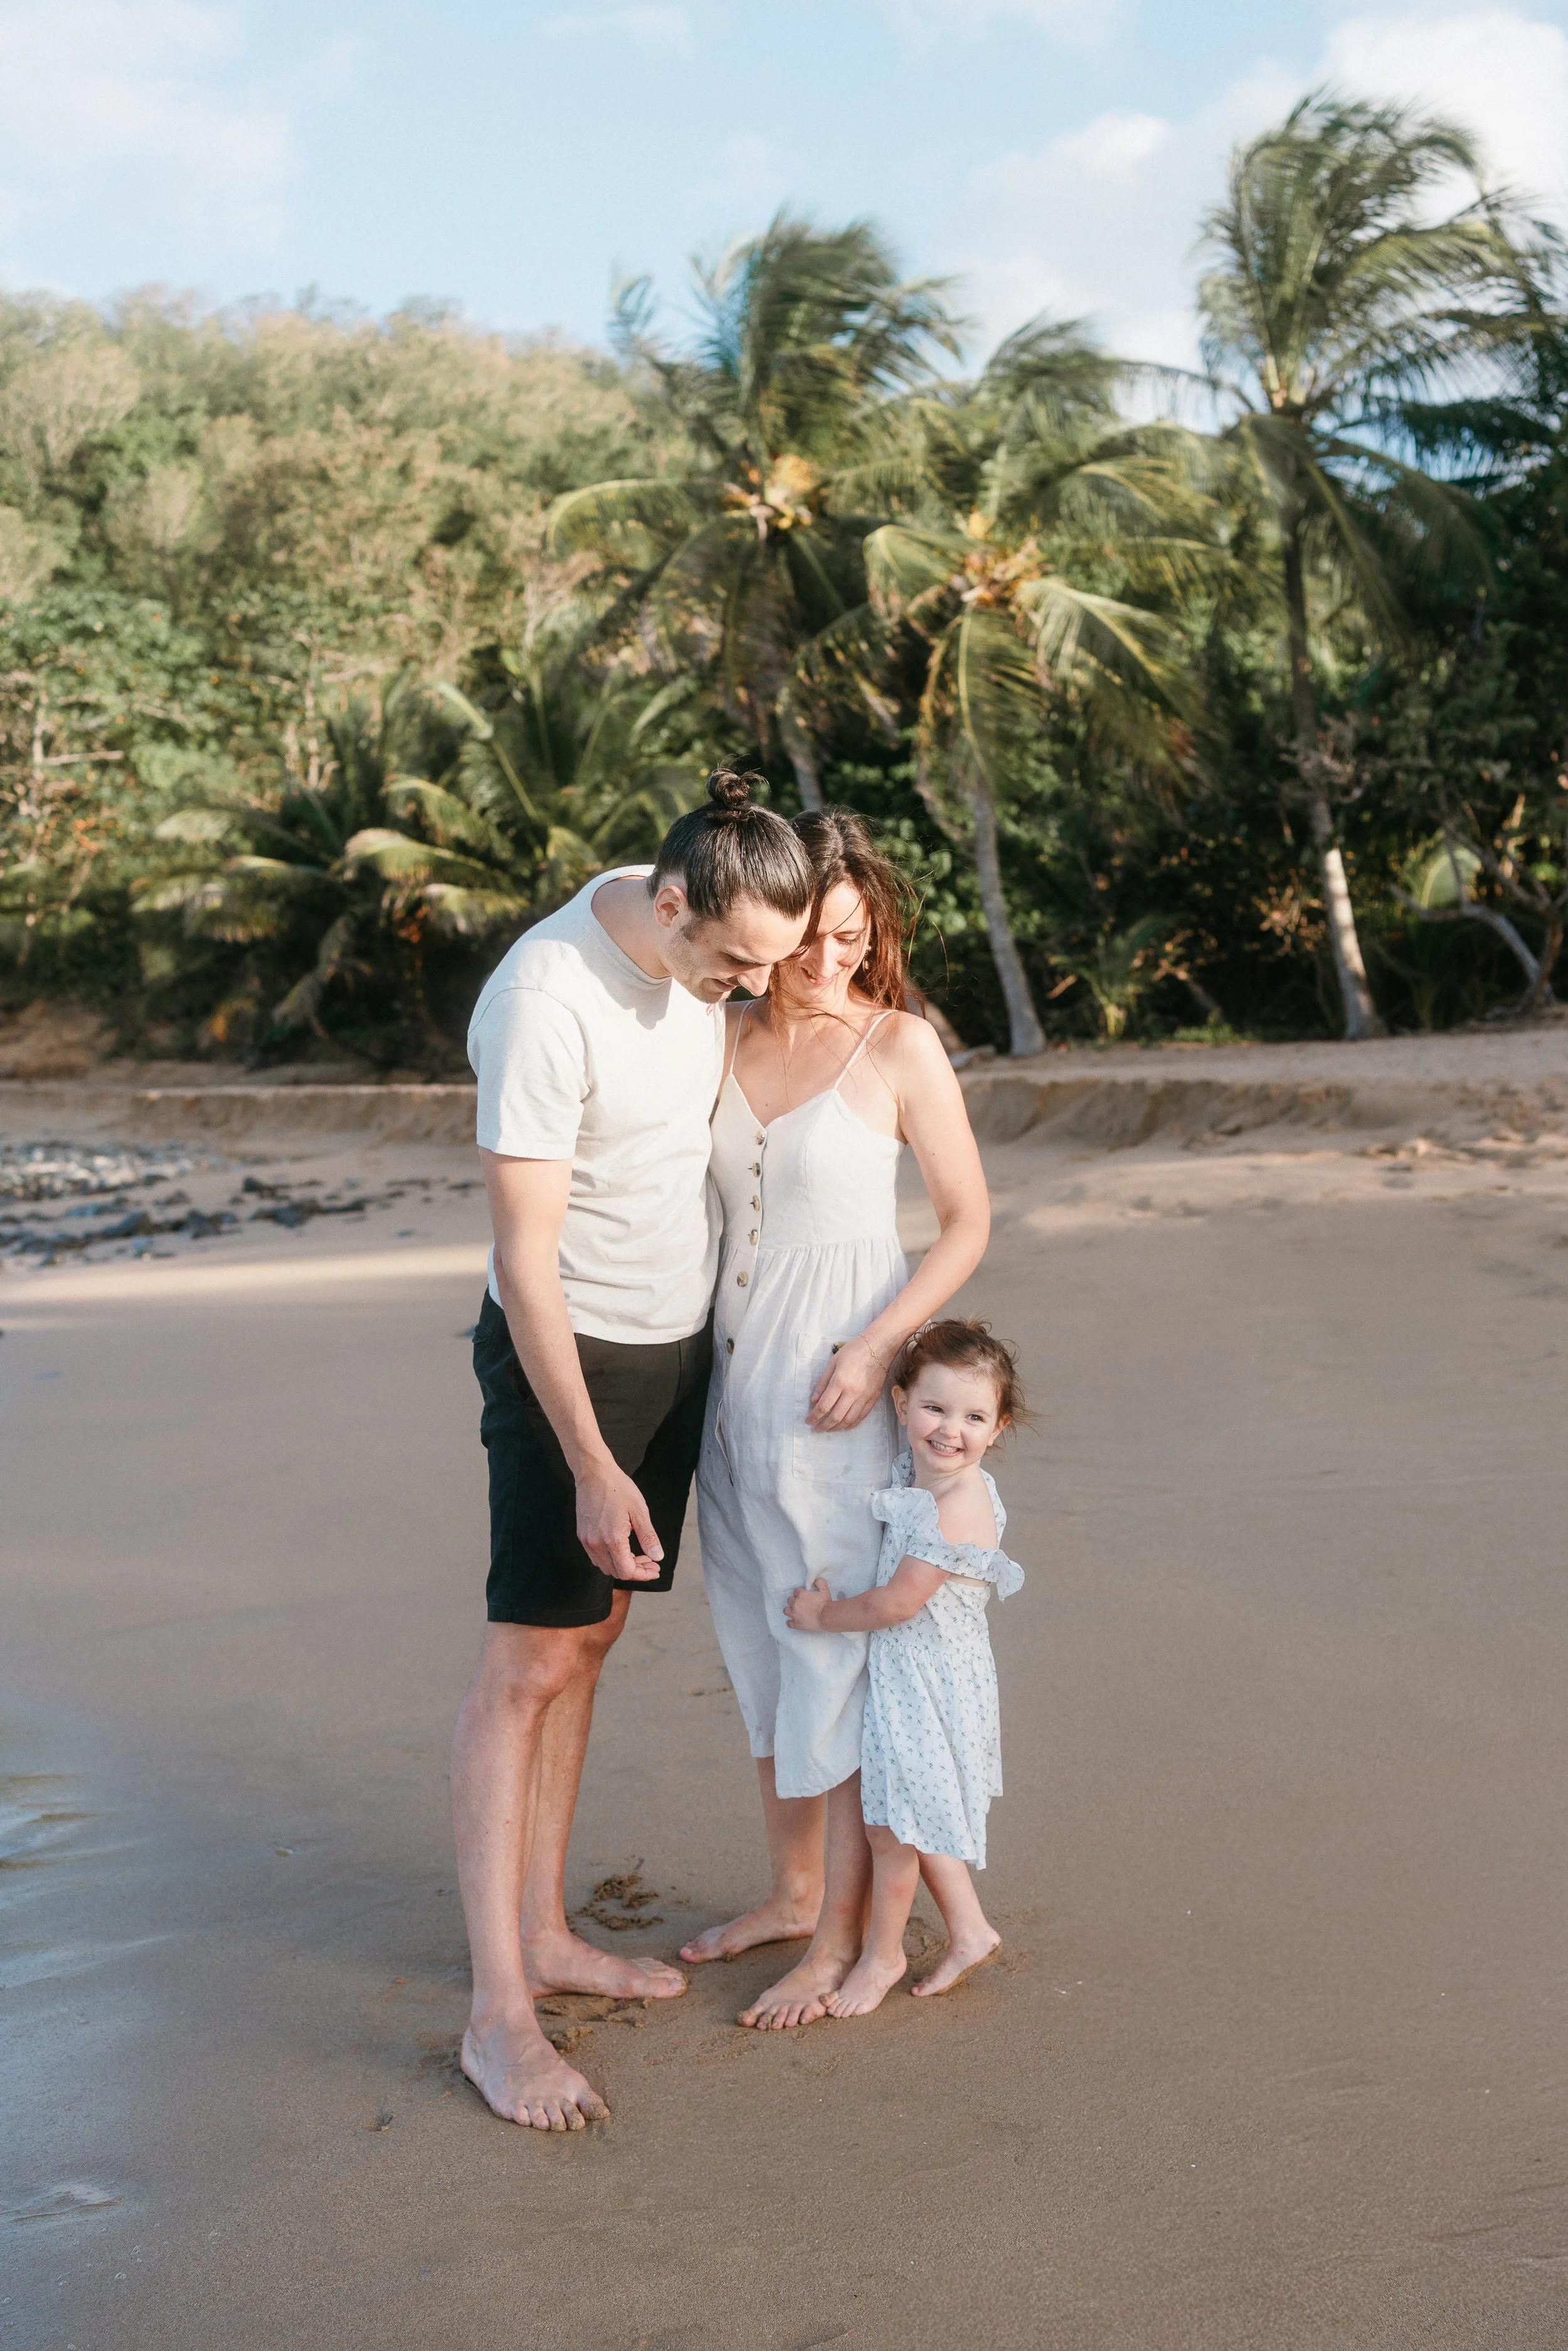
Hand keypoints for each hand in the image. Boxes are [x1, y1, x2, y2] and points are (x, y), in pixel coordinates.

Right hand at [575, 1455, 661, 1580]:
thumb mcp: (639, 1511)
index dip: (643, 1574)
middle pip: (616, 1572)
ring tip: (639, 1555)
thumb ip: (648, 1537)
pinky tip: (623, 1548)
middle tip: (651, 1561)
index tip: (655, 1568)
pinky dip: (611, 1559)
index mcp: (613, 1539)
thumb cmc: (618, 1488)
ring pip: (605, 1567)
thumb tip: (657, 1557)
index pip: (627, 1572)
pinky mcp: (582, 1535)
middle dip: (636, 1571)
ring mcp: (587, 1540)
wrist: (594, 1473)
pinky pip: (596, 1557)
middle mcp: (596, 1544)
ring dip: (623, 1566)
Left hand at [784, 1578, 831, 1631]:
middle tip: (800, 1604)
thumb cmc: (825, 1604)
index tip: (803, 1596)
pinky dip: (790, 1622)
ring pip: (786, 1610)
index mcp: (801, 1595)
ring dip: (789, 1610)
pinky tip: (793, 1622)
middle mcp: (795, 1603)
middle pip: (789, 1600)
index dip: (799, 1593)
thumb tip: (815, 1581)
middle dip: (794, 1601)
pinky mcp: (796, 1624)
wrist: (826, 1617)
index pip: (796, 1591)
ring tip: (795, 1612)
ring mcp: (795, 1614)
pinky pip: (789, 1623)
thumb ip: (819, 1583)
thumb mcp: (824, 1590)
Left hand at [806, 1334, 890, 1432]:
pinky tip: (846, 1426)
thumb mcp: (833, 1362)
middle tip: (817, 1429)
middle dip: (824, 1426)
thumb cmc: (854, 1351)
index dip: (814, 1416)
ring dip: (838, 1427)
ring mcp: (865, 1396)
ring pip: (849, 1419)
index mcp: (840, 1381)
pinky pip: (862, 1416)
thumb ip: (823, 1382)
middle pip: (836, 1416)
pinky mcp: (874, 1397)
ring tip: (829, 1429)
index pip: (824, 1405)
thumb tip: (814, 1400)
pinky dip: (853, 1424)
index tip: (808, 1420)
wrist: (879, 1346)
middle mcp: (853, 1392)